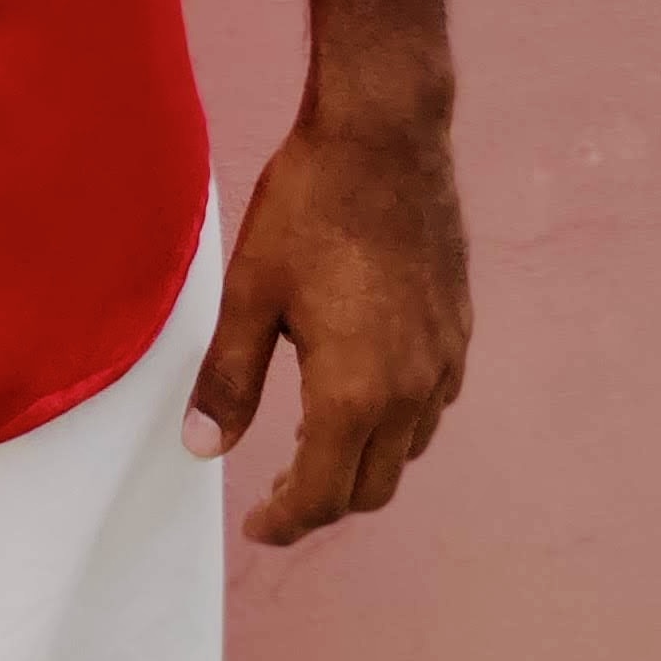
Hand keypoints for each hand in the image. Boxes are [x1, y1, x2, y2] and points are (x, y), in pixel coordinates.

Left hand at [182, 109, 470, 544]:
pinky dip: (399, 421)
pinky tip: (367, 388)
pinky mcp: (458, 327)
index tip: (256, 527)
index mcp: (355, 393)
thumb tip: (201, 448)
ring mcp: (443, 359)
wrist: (384, 133)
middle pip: (371, 487)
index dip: (284, 522)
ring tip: (316, 440)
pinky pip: (434, 404)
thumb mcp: (252, 291)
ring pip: (408, 448)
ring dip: (364, 461)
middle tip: (277, 491)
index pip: (322, 494)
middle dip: (322, 500)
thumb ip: (228, 379)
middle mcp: (412, 390)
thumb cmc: (311, 204)